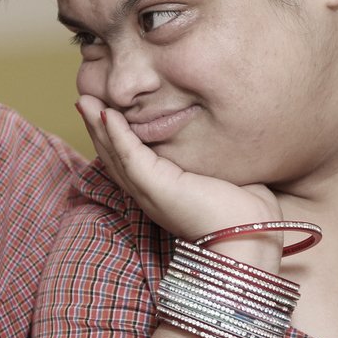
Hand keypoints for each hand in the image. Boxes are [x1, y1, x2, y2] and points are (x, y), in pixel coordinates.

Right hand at [77, 94, 283, 264]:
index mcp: (162, 193)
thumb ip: (209, 154)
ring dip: (97, 126)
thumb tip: (218, 130)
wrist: (252, 238)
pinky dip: (116, 134)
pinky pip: (129, 156)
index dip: (113, 136)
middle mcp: (149, 195)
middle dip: (97, 126)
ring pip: (114, 155)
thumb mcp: (221, 172)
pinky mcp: (156, 189)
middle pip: (112, 156)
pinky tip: (106, 115)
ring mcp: (150, 193)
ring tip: (85, 100)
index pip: (128, 161)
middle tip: (85, 99)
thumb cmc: (245, 211)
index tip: (105, 110)